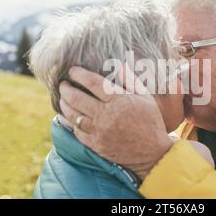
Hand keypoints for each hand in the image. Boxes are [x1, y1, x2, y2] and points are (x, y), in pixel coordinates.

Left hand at [59, 65, 173, 179]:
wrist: (153, 152)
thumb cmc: (151, 121)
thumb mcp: (145, 97)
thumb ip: (131, 80)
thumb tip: (119, 64)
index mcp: (118, 100)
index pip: (92, 82)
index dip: (79, 74)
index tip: (72, 71)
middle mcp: (106, 115)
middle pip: (77, 98)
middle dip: (66, 88)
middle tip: (63, 84)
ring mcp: (99, 131)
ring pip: (73, 115)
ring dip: (64, 104)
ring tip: (63, 97)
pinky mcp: (96, 144)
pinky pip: (77, 131)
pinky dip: (71, 122)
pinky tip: (70, 116)